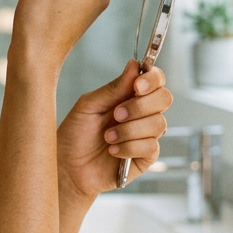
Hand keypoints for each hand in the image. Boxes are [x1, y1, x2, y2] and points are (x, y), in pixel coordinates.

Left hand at [56, 61, 172, 198]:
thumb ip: (114, 88)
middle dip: (140, 106)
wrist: (67, 167)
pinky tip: (113, 151)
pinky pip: (151, 147)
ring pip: (158, 124)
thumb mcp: (89, 105)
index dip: (152, 79)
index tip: (137, 85)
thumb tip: (135, 65)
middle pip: (164, 98)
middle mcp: (142, 113)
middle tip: (116, 114)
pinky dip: (129, 147)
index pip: (155, 80)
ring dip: (129, 130)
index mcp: (129, 95)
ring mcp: (146, 135)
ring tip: (107, 137)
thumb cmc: (75, 134)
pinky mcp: (146, 157)